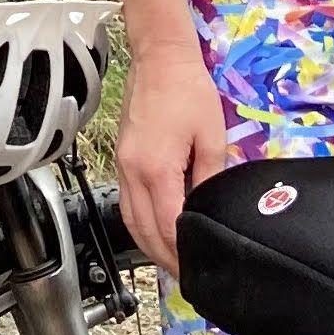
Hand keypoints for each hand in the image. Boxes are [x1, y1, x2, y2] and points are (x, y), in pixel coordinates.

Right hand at [111, 30, 226, 278]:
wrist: (160, 59)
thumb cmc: (190, 91)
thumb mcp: (212, 136)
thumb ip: (211, 178)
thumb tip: (211, 209)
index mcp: (156, 169)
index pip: (167, 225)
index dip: (182, 252)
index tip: (197, 270)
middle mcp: (132, 172)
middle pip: (143, 230)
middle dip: (164, 257)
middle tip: (187, 276)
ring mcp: (122, 166)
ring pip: (129, 219)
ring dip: (148, 245)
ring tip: (170, 261)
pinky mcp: (121, 159)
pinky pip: (125, 202)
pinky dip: (138, 224)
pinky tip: (153, 232)